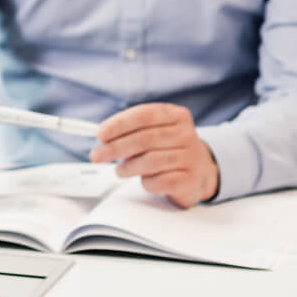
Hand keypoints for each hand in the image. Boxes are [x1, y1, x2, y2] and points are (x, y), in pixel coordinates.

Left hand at [90, 103, 219, 207]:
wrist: (200, 171)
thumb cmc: (169, 148)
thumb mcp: (156, 130)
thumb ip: (132, 130)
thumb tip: (102, 136)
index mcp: (177, 115)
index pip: (144, 115)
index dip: (119, 124)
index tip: (100, 134)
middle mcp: (187, 134)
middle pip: (144, 139)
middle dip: (115, 148)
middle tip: (97, 155)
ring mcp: (191, 157)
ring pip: (150, 161)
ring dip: (127, 167)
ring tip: (119, 170)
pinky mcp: (189, 180)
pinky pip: (159, 181)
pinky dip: (145, 182)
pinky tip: (144, 179)